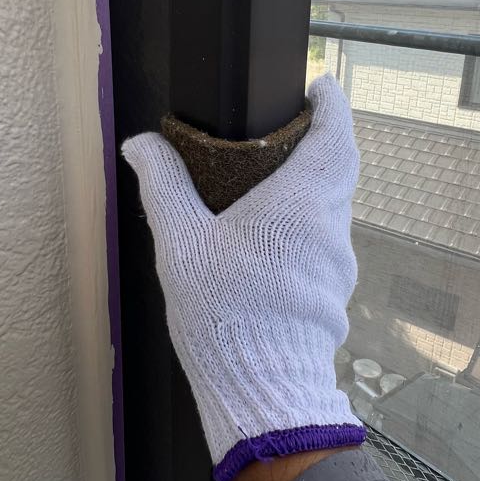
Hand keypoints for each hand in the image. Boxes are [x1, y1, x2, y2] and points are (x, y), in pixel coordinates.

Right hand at [121, 75, 364, 480]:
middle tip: (283, 136)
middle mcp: (332, 227)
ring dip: (308, 196)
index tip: (317, 88)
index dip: (331, 104)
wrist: (264, 392)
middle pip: (339, 170)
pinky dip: (304, 236)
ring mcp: (338, 266)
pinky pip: (324, 250)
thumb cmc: (226, 311)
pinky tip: (267, 252)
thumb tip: (140, 145)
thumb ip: (164, 187)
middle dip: (317, 147)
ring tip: (265, 195)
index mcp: (303, 201)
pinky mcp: (333, 298)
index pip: (336, 133)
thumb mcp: (184, 243)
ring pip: (332, 212)